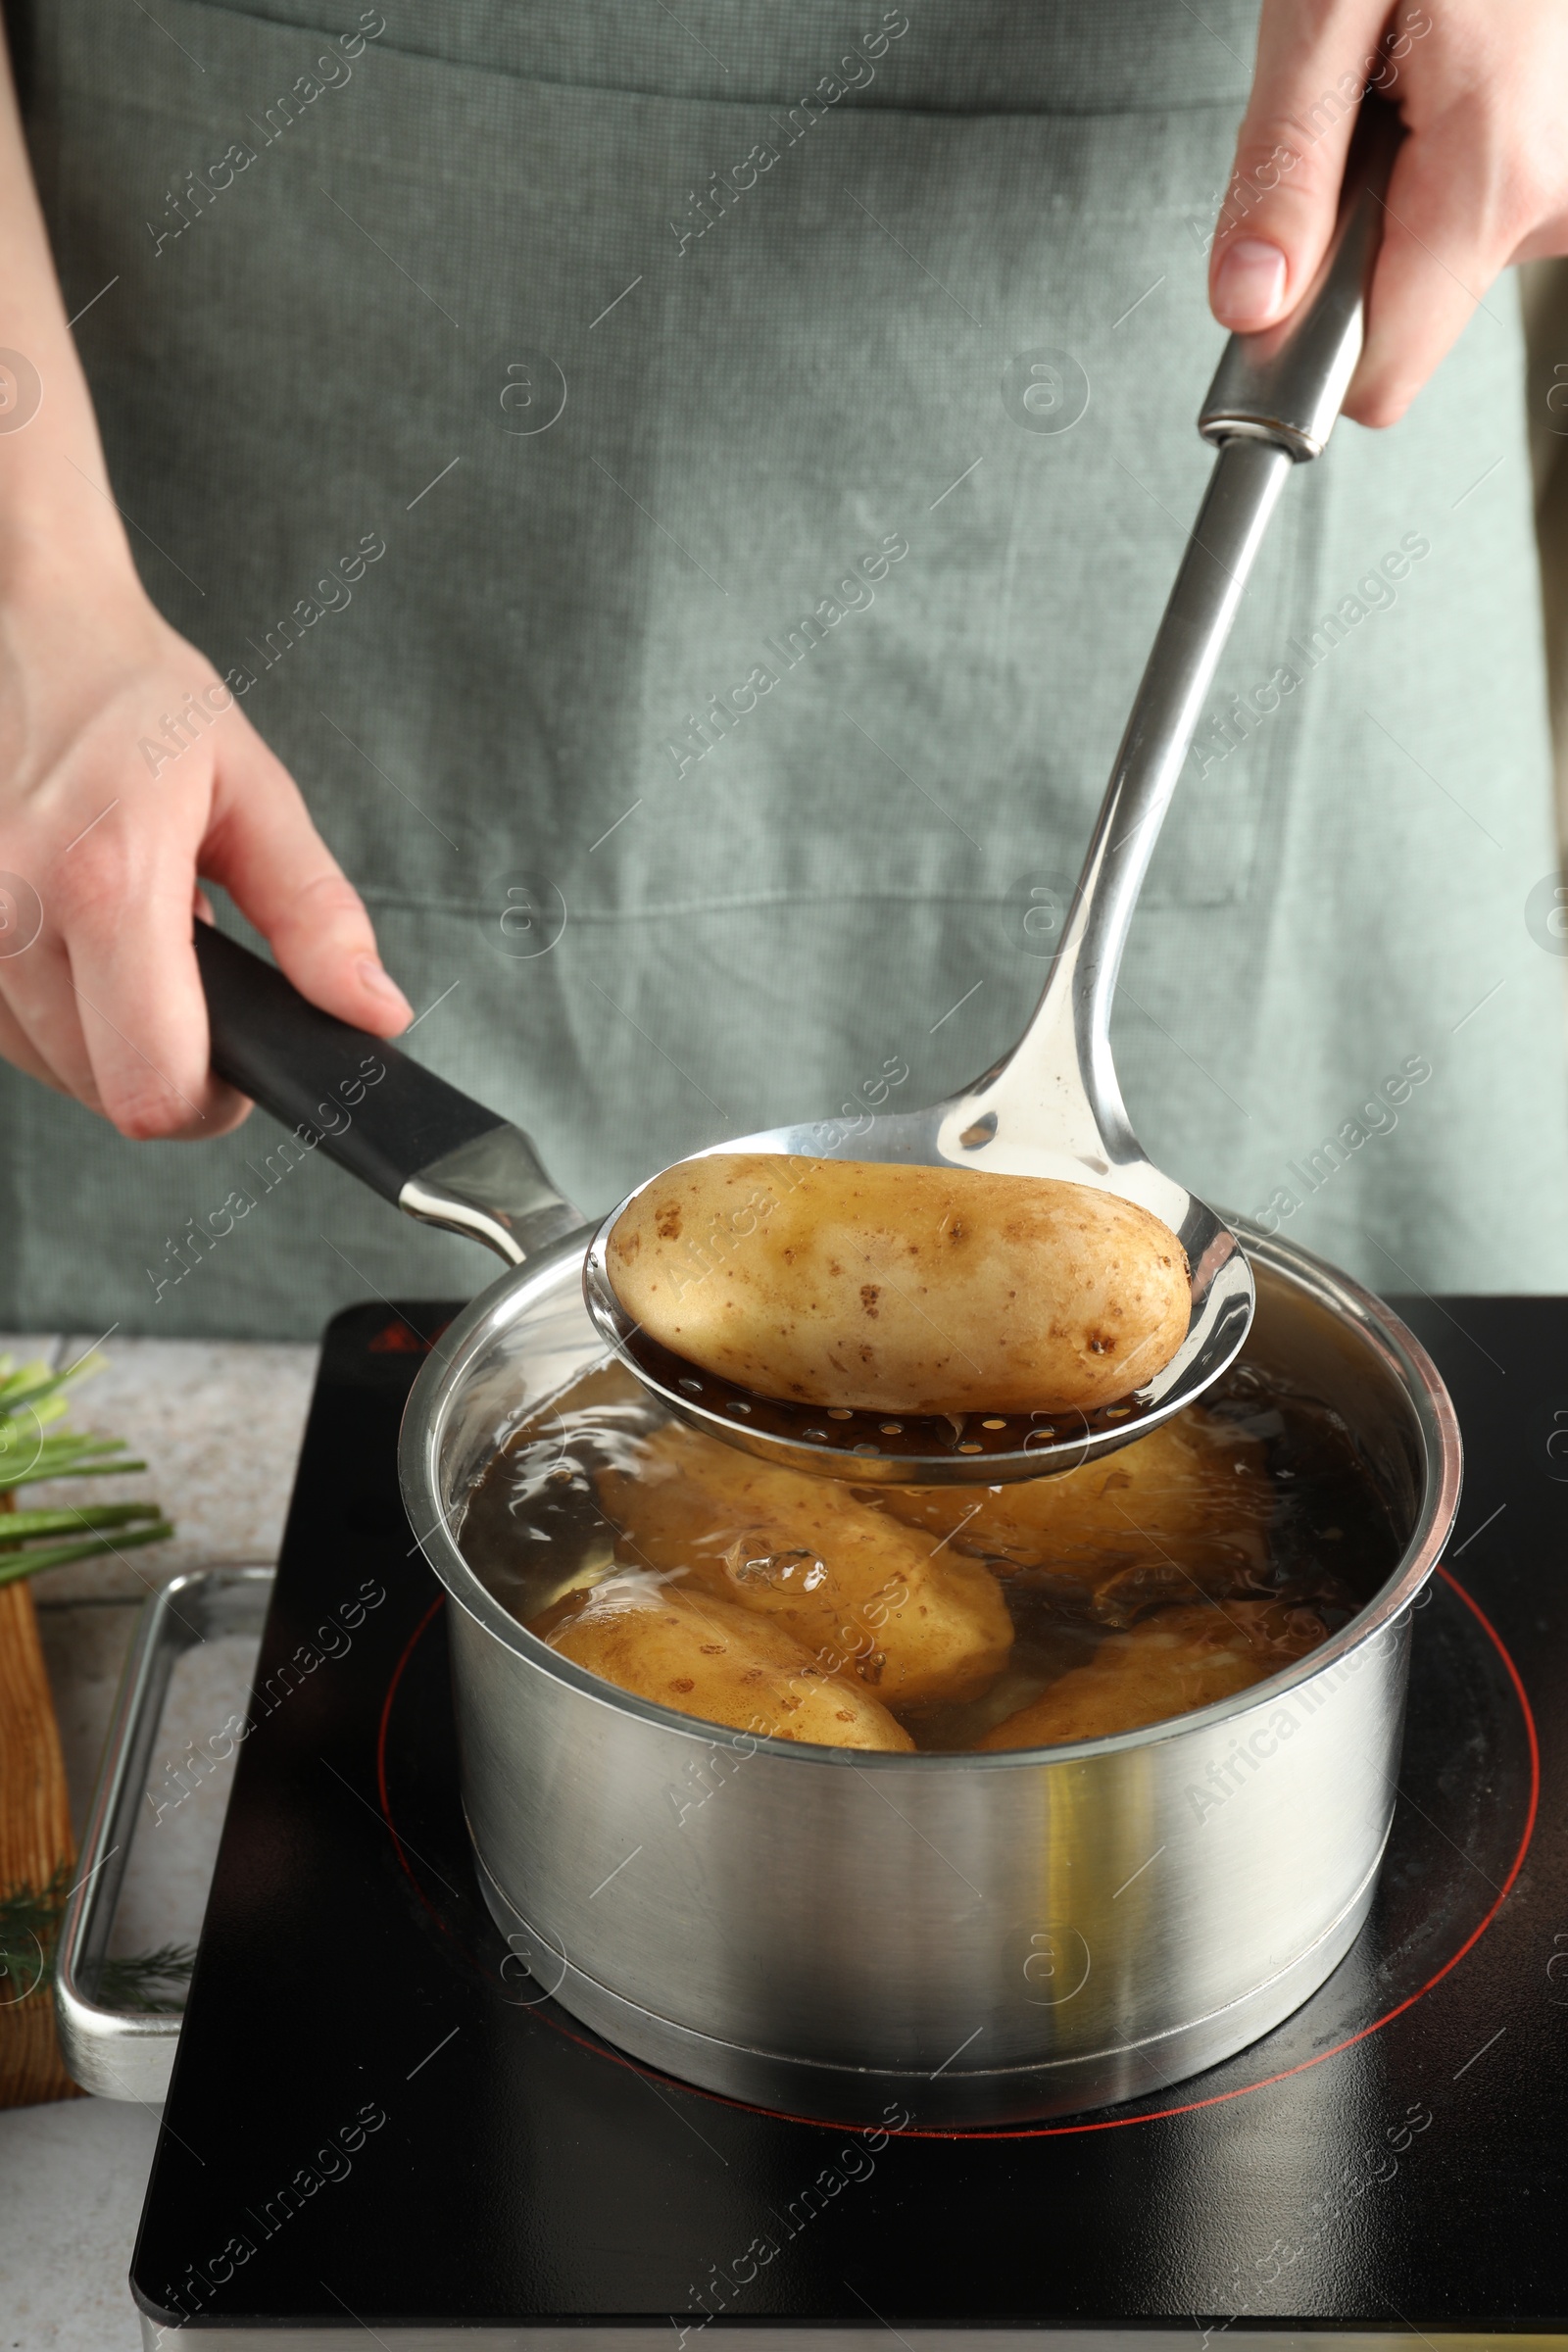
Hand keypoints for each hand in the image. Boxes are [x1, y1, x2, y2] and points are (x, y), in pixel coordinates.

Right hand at [0, 574, 412, 1137]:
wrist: (26, 630)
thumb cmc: (133, 700)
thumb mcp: (253, 791)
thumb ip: (316, 916)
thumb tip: (372, 1012)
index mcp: (103, 879)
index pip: (153, 1084)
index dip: (212, 1103)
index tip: (239, 1069)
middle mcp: (8, 914)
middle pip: (108, 1093)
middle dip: (168, 1065)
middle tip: (196, 986)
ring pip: (56, 1073)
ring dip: (109, 1035)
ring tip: (132, 938)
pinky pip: (12, 1034)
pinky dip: (60, 1010)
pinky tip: (80, 938)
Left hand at [1210, 0, 1567, 424]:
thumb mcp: (1324, 12)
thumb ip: (1282, 172)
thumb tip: (1245, 304)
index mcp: (1492, 182)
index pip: (1376, 380)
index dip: (1303, 354)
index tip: (1271, 297)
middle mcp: (1557, 199)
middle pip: (1407, 315)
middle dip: (1356, 239)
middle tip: (1357, 112)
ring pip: (1446, 258)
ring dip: (1404, 184)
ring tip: (1414, 67)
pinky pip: (1485, 205)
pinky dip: (1447, 154)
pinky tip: (1452, 69)